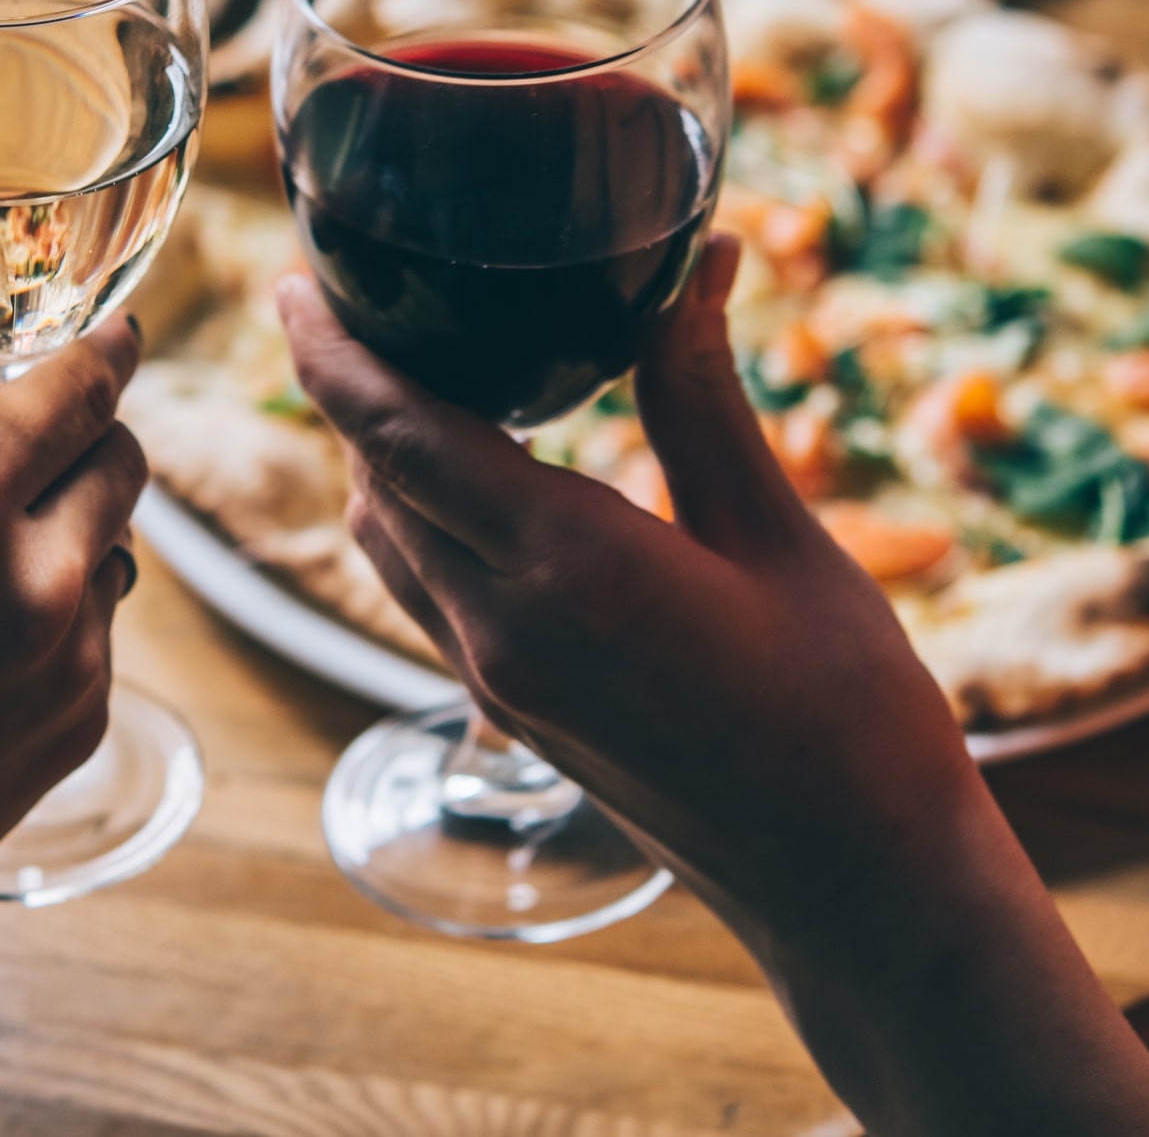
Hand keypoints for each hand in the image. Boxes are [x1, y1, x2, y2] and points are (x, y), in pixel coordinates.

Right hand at [0, 322, 145, 1074]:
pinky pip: (97, 635)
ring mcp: (67, 665)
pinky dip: (58, 614)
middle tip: (26, 443)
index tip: (116, 332)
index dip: (102, 349)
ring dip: (70, 531)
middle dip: (84, 437)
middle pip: (120, 464)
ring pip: (113, 551)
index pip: (74, 391)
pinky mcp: (76, 732)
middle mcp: (31, 580)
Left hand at [280, 236, 1148, 1136]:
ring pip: (389, 545)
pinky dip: (421, 519)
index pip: (396, 437)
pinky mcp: (515, 712)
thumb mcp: (779, 538)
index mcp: (566, 570)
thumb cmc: (847, 714)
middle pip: (374, 482)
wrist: (855, 887)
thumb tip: (694, 262)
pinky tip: (476, 477)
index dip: (331, 353)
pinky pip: (427, 594)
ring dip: (378, 458)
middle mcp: (504, 629)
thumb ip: (703, 400)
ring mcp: (500, 682)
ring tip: (414, 373)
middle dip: (349, 389)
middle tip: (366, 299)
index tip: (293, 283)